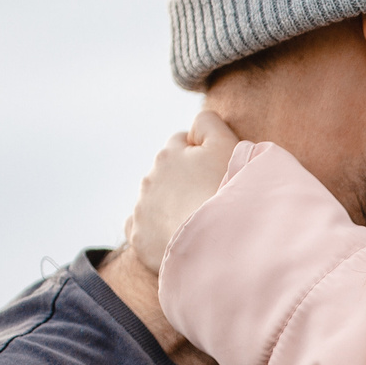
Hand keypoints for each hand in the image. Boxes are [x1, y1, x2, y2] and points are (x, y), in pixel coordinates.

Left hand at [124, 111, 241, 271]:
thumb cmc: (227, 192)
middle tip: (209, 201)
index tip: (216, 175)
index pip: (181, 145)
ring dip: (170, 208)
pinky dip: (154, 232)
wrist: (218, 240)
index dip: (201, 158)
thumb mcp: (227, 144)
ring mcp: (141, 209)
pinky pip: (141, 229)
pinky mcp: (138, 238)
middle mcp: (149, 178)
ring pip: (154, 202)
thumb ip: (208, 124)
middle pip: (167, 175)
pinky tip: (175, 237)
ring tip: (197, 223)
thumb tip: (193, 127)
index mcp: (169, 154)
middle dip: (183, 184)